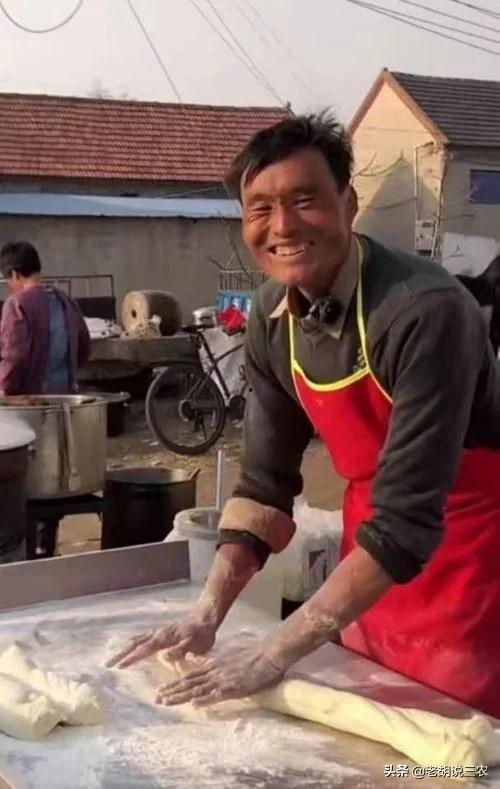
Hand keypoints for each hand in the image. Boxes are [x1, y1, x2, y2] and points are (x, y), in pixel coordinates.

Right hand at [106, 618, 215, 668]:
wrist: (205, 619)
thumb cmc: (201, 634)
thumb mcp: (195, 644)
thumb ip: (180, 650)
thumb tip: (163, 656)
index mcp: (164, 638)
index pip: (144, 649)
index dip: (132, 658)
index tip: (119, 667)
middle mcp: (157, 634)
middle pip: (134, 643)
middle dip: (120, 653)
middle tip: (107, 664)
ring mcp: (157, 632)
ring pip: (136, 640)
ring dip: (123, 649)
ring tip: (112, 659)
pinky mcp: (160, 633)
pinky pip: (141, 638)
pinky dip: (131, 645)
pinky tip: (128, 650)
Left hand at [155, 642, 283, 706]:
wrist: (268, 654)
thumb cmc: (250, 655)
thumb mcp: (225, 655)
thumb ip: (207, 659)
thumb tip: (190, 657)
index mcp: (213, 665)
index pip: (189, 676)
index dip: (174, 684)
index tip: (161, 690)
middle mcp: (214, 672)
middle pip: (189, 683)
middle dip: (172, 691)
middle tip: (156, 699)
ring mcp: (223, 679)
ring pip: (198, 689)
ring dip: (182, 696)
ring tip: (166, 702)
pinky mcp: (233, 687)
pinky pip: (217, 695)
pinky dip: (205, 700)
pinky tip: (194, 705)